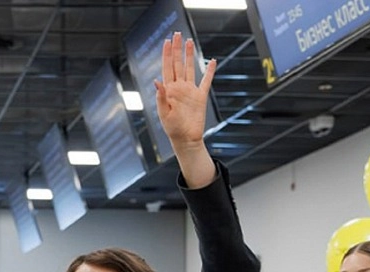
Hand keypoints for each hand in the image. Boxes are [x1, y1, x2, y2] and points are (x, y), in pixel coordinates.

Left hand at [155, 33, 215, 186]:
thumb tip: (157, 81)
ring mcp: (190, 91)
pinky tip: (212, 61)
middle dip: (177, 49)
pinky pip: (206, 81)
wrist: (186, 139)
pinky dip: (209, 71)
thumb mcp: (164, 114)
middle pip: (178, 64)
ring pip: (190, 68)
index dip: (167, 54)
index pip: (167, 68)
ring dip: (189, 55)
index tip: (167, 41)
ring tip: (189, 41)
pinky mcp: (200, 97)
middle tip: (177, 34)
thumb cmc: (172, 129)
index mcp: (168, 90)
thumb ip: (161, 97)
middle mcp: (179, 88)